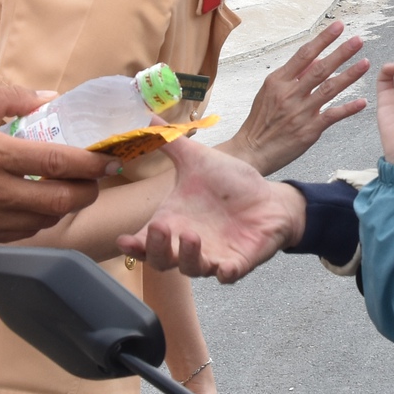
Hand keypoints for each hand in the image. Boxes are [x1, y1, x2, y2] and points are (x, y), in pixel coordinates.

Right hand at [0, 85, 119, 241]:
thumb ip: (13, 98)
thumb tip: (51, 99)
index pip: (57, 162)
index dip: (90, 164)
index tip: (109, 159)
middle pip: (60, 201)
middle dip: (88, 191)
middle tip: (96, 179)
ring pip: (44, 221)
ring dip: (65, 207)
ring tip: (70, 189)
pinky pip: (22, 233)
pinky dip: (39, 219)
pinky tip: (39, 203)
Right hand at [122, 140, 306, 283]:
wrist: (269, 198)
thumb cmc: (230, 184)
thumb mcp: (198, 160)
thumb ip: (170, 143)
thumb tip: (146, 118)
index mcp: (174, 222)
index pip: (145, 242)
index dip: (133, 245)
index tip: (124, 239)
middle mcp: (188, 245)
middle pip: (161, 261)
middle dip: (156, 249)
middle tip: (158, 228)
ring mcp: (213, 256)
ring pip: (192, 269)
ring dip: (187, 256)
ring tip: (190, 235)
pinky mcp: (238, 262)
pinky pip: (228, 275)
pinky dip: (225, 274)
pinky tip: (224, 268)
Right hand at [224, 21, 369, 173]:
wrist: (251, 151)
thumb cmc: (261, 121)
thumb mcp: (270, 91)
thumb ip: (293, 75)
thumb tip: (315, 58)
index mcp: (278, 81)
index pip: (304, 54)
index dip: (323, 39)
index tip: (338, 26)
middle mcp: (289, 94)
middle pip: (319, 68)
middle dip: (341, 52)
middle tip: (358, 40)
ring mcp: (300, 112)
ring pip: (329, 89)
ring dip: (349, 75)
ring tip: (365, 63)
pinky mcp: (308, 130)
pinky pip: (332, 116)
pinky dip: (348, 109)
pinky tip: (362, 102)